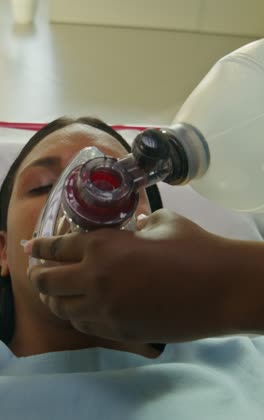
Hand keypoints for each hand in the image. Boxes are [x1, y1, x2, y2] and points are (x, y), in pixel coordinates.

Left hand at [25, 210, 240, 342]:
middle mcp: (95, 279)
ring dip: (55, 299)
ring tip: (56, 293)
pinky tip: (82, 309)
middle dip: (38, 276)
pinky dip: (77, 315)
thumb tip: (135, 227)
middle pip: (47, 282)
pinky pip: (85, 325)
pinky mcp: (120, 331)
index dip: (40, 247)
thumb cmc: (193, 246)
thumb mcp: (161, 223)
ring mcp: (106, 310)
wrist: (220, 286)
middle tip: (40, 271)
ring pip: (62, 309)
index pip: (56, 247)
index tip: (31, 247)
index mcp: (102, 246)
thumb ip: (139, 224)